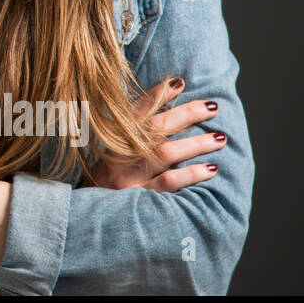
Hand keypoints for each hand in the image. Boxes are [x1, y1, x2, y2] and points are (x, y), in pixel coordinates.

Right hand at [89, 78, 225, 191]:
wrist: (83, 219)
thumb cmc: (98, 185)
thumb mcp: (103, 157)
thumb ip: (124, 138)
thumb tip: (158, 118)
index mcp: (109, 141)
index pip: (133, 112)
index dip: (156, 96)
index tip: (179, 83)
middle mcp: (117, 156)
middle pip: (153, 128)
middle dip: (185, 114)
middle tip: (211, 107)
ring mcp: (127, 177)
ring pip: (164, 153)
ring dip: (195, 144)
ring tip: (220, 138)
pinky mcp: (137, 199)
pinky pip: (167, 183)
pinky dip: (190, 175)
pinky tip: (210, 169)